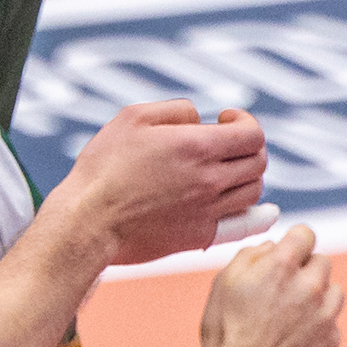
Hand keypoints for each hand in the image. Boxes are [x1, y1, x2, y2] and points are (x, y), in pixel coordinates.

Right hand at [50, 98, 266, 267]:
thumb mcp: (132, 118)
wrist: (88, 221)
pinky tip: (254, 210)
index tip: (226, 119)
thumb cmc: (104, 167)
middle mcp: (210, 181)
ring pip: (254, 192)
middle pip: (258, 163)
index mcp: (197, 148)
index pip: (253, 135)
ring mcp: (208, 211)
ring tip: (224, 171)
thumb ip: (176, 110)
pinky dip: (253, 215)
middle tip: (226, 144)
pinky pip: (242, 225)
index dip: (245, 122)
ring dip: (246, 176)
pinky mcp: (199, 236)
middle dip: (248, 147)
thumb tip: (200, 119)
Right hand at [196, 223, 341, 346]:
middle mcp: (310, 287)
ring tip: (292, 314)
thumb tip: (272, 247)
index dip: (294, 242)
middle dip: (305, 271)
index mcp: (281, 266)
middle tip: (284, 289)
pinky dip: (318, 326)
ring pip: (334, 292)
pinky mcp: (332, 341)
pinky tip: (294, 338)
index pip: (306, 234)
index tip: (289, 253)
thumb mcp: (224, 281)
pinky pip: (333, 324)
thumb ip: (252, 255)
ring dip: (318, 297)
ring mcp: (325, 316)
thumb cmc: (226, 329)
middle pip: (322, 262)